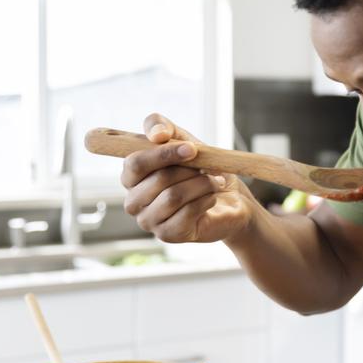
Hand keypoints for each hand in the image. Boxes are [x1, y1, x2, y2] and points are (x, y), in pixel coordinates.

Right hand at [121, 113, 259, 243]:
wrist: (230, 200)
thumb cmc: (203, 170)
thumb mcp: (184, 141)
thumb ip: (164, 128)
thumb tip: (156, 134)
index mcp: (132, 177)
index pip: (135, 163)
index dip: (164, 154)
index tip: (192, 149)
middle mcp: (134, 201)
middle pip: (158, 179)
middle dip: (190, 171)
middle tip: (208, 169)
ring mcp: (148, 221)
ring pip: (173, 196)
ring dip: (201, 185)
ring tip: (215, 182)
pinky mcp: (167, 235)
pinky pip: (186, 213)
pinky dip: (205, 200)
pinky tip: (212, 198)